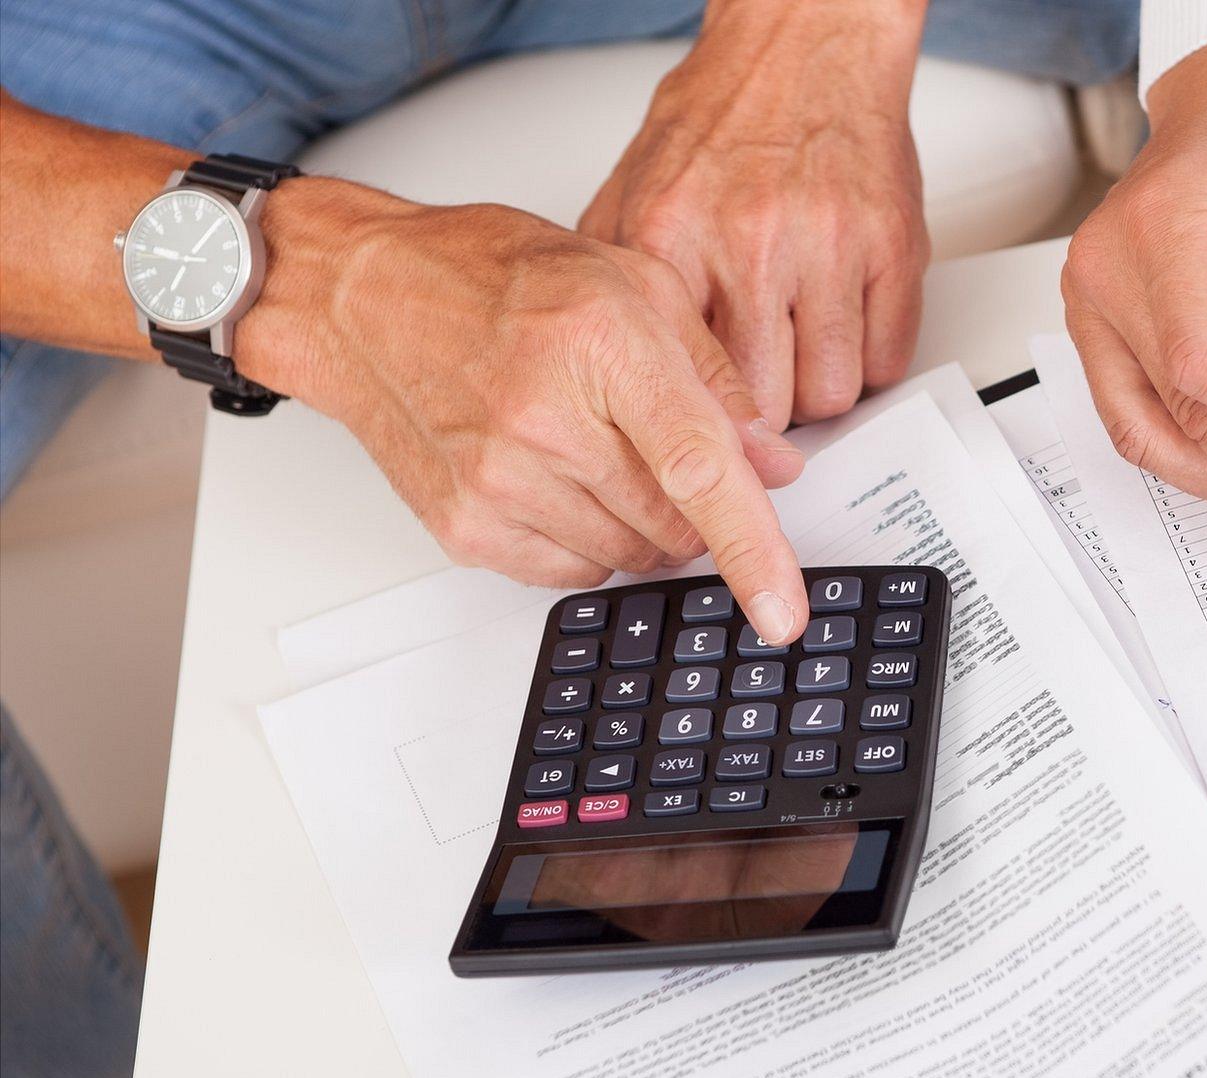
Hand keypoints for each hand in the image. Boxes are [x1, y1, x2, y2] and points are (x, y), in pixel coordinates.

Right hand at [236, 179, 812, 642]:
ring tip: (593, 448)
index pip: (698, 469)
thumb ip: (716, 377)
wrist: (363, 299)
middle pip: (673, 525)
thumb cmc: (491, 277)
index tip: (784, 612)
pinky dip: (588, 541)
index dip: (754, 549)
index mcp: (601, 346)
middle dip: (694, 504)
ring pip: (629, 557)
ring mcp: (499, 483)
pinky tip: (558, 479)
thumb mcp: (632, 283)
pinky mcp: (466, 528)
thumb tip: (773, 463)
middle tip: (655, 445)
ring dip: (639, 522)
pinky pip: (571, 574)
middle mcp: (545, 421)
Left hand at [580, 1, 929, 427]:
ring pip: (833, 390)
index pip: (683, 386)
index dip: (699, 421)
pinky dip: (870, 358)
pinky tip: (843, 328)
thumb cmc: (724, 122)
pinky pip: (889, 355)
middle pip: (766, 406)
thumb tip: (605, 368)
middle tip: (760, 394)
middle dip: (766, 415)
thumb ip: (619, 284)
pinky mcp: (892, 246)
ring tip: (801, 353)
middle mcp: (749, 243)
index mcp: (672, 240)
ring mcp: (827, 245)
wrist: (801, 49)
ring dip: (820, 387)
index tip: (707, 435)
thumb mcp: (633, 195)